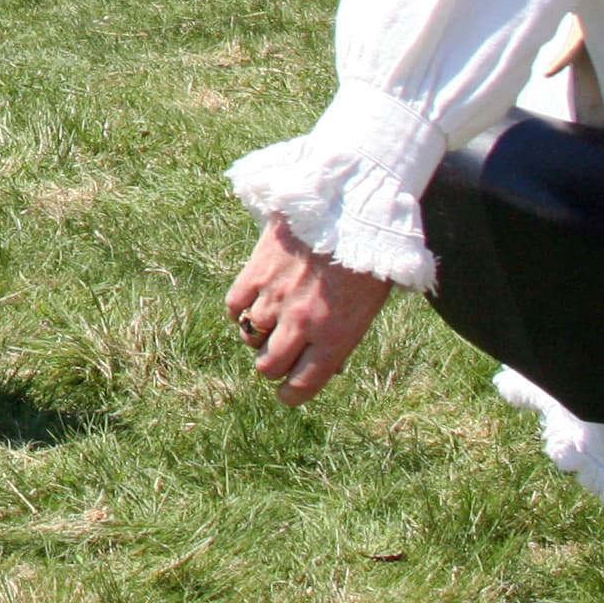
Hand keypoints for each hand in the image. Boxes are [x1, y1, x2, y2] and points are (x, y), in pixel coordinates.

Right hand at [226, 216, 394, 404]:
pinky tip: (251, 304)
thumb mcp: (367, 308)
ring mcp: (276, 296)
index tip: (287, 394)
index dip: (291, 395)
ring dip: (258, 336)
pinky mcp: (257, 270)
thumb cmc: (368, 259)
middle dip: (273, 367)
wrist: (352, 207)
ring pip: (250, 336)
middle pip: (269, 365)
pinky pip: (235, 305)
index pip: (302, 384)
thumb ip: (343, 338)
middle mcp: (302, 322)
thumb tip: (328, 363)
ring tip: (268, 325)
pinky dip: (239, 311)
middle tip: (278, 357)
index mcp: (335, 336)